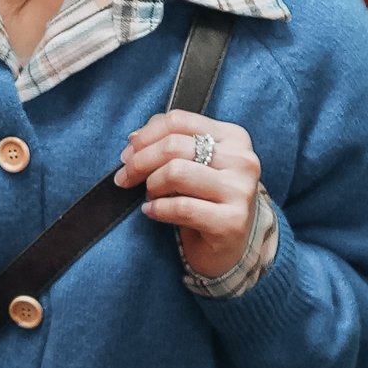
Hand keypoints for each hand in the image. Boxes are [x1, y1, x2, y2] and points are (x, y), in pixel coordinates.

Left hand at [116, 109, 262, 280]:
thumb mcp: (194, 164)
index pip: (179, 121)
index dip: (146, 135)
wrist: (229, 246)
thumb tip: (134, 138)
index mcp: (233, 137)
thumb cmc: (207, 200)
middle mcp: (242, 160)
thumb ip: (170, 142)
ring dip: (152, 185)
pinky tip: (152, 212)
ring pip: (176, 173)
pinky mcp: (232, 221)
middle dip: (140, 161)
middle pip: (174, 145)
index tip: (127, 154)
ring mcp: (240, 190)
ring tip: (149, 195)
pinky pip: (181, 207)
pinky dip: (158, 209)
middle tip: (125, 178)